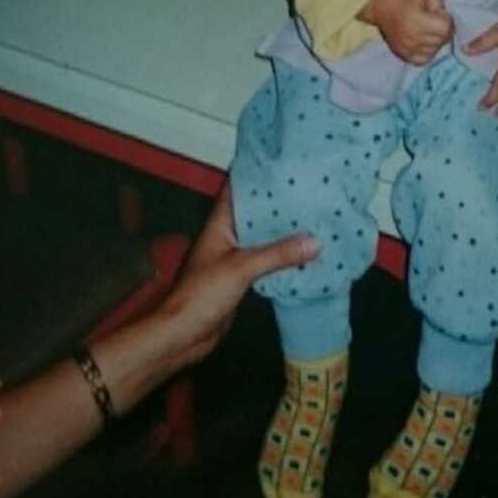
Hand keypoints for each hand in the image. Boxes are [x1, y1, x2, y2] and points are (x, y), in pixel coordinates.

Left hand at [156, 181, 319, 365]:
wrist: (184, 334)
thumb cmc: (200, 295)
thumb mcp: (242, 268)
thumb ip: (278, 254)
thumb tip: (314, 242)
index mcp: (220, 224)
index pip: (238, 189)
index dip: (256, 174)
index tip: (280, 163)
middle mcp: (227, 236)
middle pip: (255, 212)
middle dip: (278, 203)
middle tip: (307, 190)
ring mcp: (234, 257)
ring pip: (263, 237)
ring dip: (283, 231)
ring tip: (312, 217)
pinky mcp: (241, 278)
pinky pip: (266, 261)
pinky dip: (282, 256)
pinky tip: (303, 254)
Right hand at [359, 0, 452, 64]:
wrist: (380, 4)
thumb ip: (440, 5)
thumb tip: (446, 22)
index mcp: (416, 20)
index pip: (445, 28)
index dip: (447, 19)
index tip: (439, 13)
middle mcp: (411, 37)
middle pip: (441, 40)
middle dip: (443, 30)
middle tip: (434, 20)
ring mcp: (406, 48)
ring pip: (434, 51)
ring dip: (436, 41)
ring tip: (428, 30)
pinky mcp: (402, 54)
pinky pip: (423, 60)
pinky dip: (427, 52)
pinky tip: (424, 41)